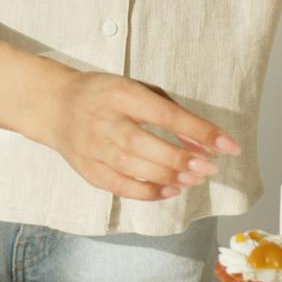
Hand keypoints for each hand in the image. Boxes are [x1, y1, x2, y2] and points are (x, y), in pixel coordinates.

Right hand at [45, 69, 239, 200]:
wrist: (54, 105)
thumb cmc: (105, 95)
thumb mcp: (136, 90)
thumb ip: (169, 111)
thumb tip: (201, 140)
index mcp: (121, 93)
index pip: (165, 114)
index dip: (199, 130)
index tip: (228, 145)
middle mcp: (104, 119)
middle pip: (144, 144)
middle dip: (180, 158)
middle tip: (209, 167)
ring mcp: (93, 146)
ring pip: (133, 167)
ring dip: (169, 176)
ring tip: (194, 179)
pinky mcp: (88, 169)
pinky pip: (120, 186)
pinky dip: (148, 192)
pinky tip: (170, 190)